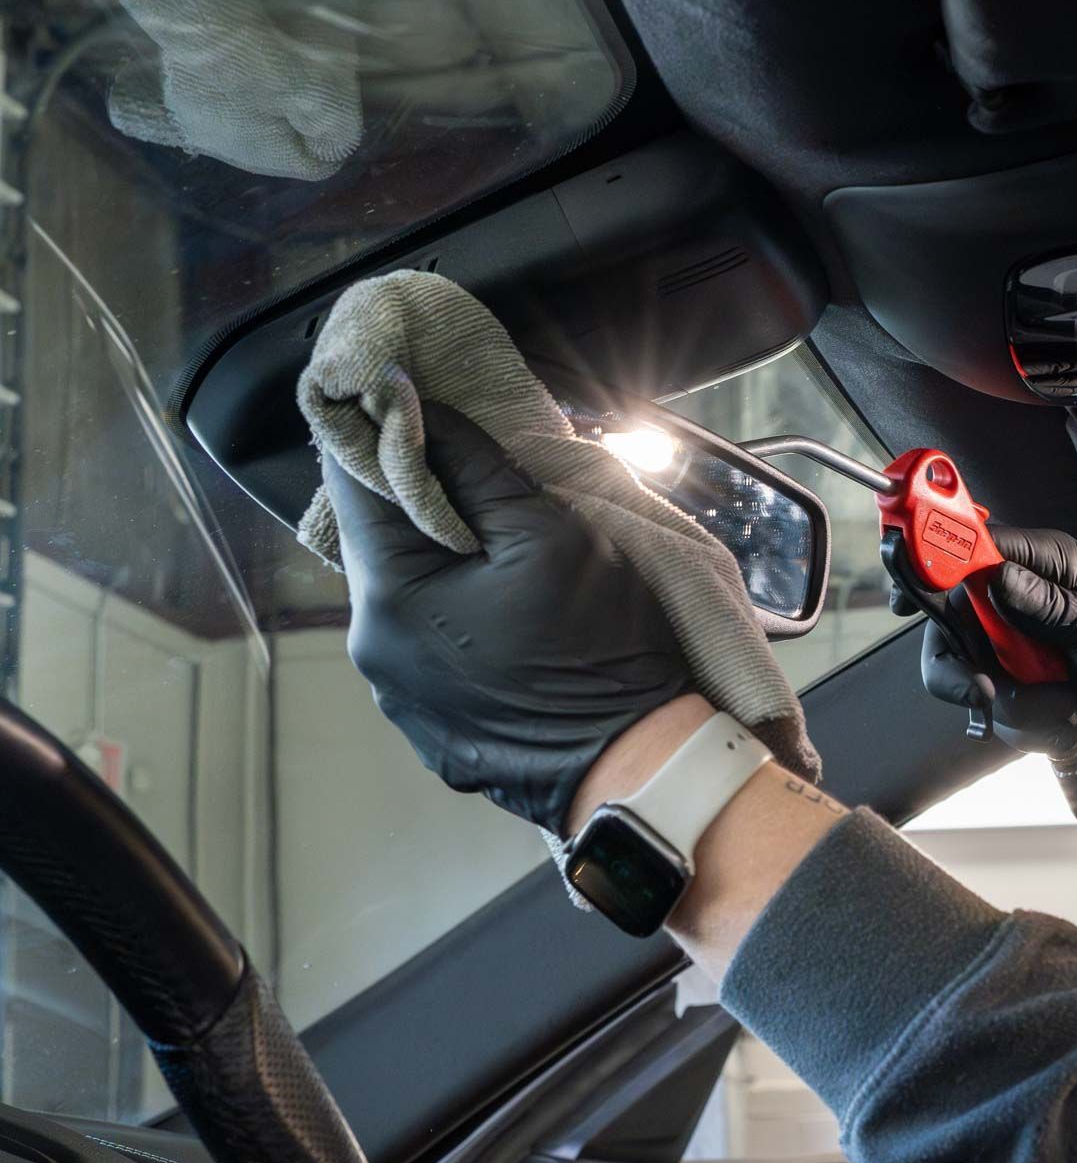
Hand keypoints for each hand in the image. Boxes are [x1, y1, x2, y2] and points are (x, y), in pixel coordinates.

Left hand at [325, 402, 690, 834]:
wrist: (637, 765)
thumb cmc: (601, 648)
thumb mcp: (549, 533)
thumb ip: (474, 464)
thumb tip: (417, 406)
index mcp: (390, 599)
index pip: (352, 482)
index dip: (381, 430)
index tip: (413, 397)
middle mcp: (373, 651)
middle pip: (377, 540)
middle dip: (418, 495)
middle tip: (474, 464)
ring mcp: (399, 696)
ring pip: (403, 594)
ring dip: (439, 557)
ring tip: (500, 541)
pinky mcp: (430, 725)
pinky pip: (426, 646)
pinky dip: (454, 614)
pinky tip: (507, 610)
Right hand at [916, 525, 1076, 767]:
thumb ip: (1053, 605)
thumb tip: (997, 578)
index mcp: (1051, 565)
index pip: (980, 545)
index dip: (938, 559)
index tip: (911, 592)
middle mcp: (1021, 597)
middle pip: (950, 612)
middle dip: (959, 657)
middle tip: (981, 689)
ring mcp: (1012, 642)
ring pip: (960, 665)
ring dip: (1005, 698)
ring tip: (1055, 711)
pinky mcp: (1013, 682)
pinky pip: (991, 704)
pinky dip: (1025, 722)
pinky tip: (1064, 720)